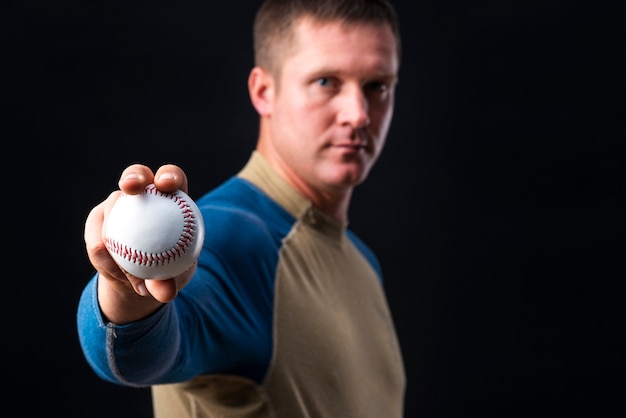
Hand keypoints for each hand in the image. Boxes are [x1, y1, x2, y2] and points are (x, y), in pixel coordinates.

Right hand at [84, 164, 196, 323]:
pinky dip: (105, 257)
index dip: (169, 175)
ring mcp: (118, 206)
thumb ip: (168, 281)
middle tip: (131, 189)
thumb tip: (165, 293)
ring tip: (127, 271)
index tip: (166, 184)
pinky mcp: (98, 221)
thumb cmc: (168, 272)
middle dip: (133, 176)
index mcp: (172, 198)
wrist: (142, 280)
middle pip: (136, 175)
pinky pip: (96, 237)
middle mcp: (144, 195)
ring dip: (114, 237)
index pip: (172, 177)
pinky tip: (116, 276)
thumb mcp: (174, 278)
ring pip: (110, 207)